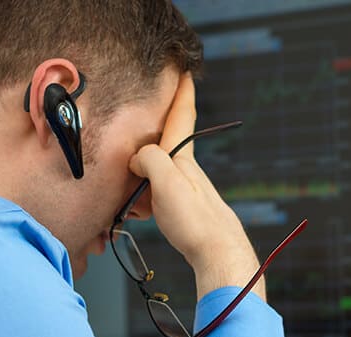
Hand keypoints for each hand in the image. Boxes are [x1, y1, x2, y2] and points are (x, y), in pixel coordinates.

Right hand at [128, 73, 264, 301]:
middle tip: (131, 148)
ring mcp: (184, 188)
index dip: (182, 92)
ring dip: (138, 184)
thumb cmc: (195, 220)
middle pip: (160, 146)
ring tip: (134, 204)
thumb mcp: (166, 182)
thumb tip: (138, 158)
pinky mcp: (183, 207)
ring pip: (154, 174)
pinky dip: (143, 203)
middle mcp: (185, 168)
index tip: (184, 69)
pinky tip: (140, 216)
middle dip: (143, 146)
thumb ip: (149, 160)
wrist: (219, 252)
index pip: (181, 116)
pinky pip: (155, 196)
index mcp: (181, 157)